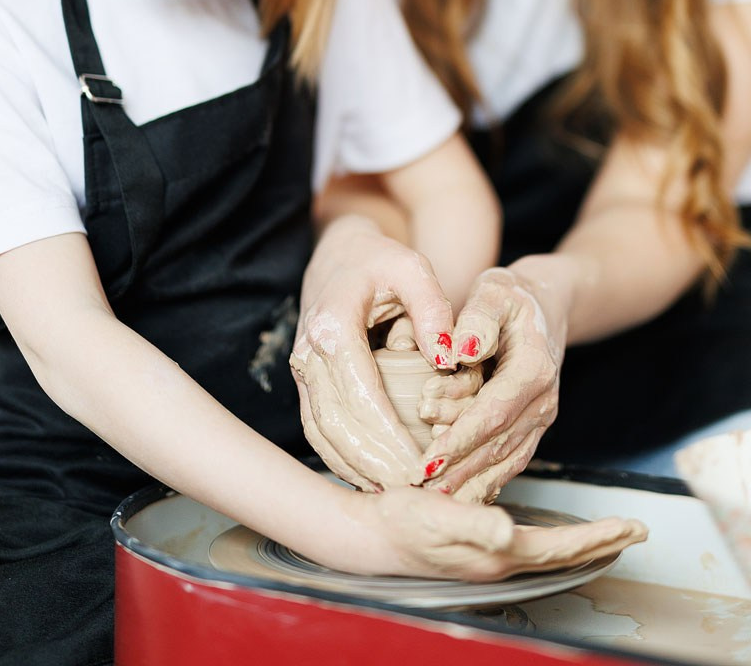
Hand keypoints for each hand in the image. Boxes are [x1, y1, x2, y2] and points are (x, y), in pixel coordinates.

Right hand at [290, 216, 455, 490]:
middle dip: (373, 463)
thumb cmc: (379, 261)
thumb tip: (447, 357)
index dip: (387, 435)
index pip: (360, 394)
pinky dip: (342, 459)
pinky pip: (318, 430)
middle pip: (336, 423)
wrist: (340, 255)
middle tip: (413, 493)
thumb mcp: (412, 267)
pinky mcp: (307, 383)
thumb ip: (433, 308)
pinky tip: (373, 479)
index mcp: (332, 325)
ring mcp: (303, 371)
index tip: (419, 465)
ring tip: (396, 496)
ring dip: (355, 468)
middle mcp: (308, 353)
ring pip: (321, 433)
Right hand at [334, 486, 646, 579]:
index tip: (631, 527)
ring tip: (609, 532)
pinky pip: (530, 546)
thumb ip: (473, 525)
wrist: (369, 534)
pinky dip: (555, 539)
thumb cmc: (400, 522)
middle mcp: (498, 559)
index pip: (560, 546)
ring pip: (549, 551)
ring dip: (582, 542)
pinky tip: (555, 533)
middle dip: (601, 543)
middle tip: (636, 530)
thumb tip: (510, 533)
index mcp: (496, 552)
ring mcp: (488, 556)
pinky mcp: (477, 548)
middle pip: (562, 554)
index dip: (597, 537)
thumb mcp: (435, 517)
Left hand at [419, 263, 567, 502]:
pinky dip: (481, 482)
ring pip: (503, 462)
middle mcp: (543, 402)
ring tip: (428, 498)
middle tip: (416, 485)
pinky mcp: (529, 430)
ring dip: (467, 482)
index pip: (494, 412)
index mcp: (535, 369)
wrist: (543, 305)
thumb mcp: (495, 292)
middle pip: (497, 445)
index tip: (428, 459)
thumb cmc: (511, 297)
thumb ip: (478, 319)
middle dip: (456, 468)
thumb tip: (460, 351)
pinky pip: (506, 463)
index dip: (460, 438)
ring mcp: (539, 420)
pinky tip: (454, 497)